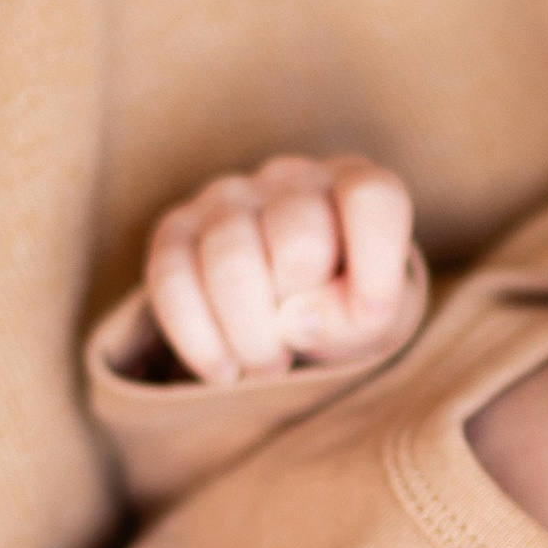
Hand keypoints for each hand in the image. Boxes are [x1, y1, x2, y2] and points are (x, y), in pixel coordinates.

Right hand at [143, 156, 413, 383]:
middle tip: (300, 349)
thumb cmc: (342, 305)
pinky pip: (171, 279)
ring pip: (231, 262)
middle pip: (299, 240)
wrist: (288, 313)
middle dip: (301, 313)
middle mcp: (289, 178)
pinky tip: (223, 369)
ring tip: (265, 365)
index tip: (368, 315)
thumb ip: (356, 318)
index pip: (371, 198)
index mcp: (352, 184)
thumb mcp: (373, 320)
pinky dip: (200, 339)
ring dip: (251, 337)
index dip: (375, 265)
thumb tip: (294, 320)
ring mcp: (226, 198)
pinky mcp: (175, 230)